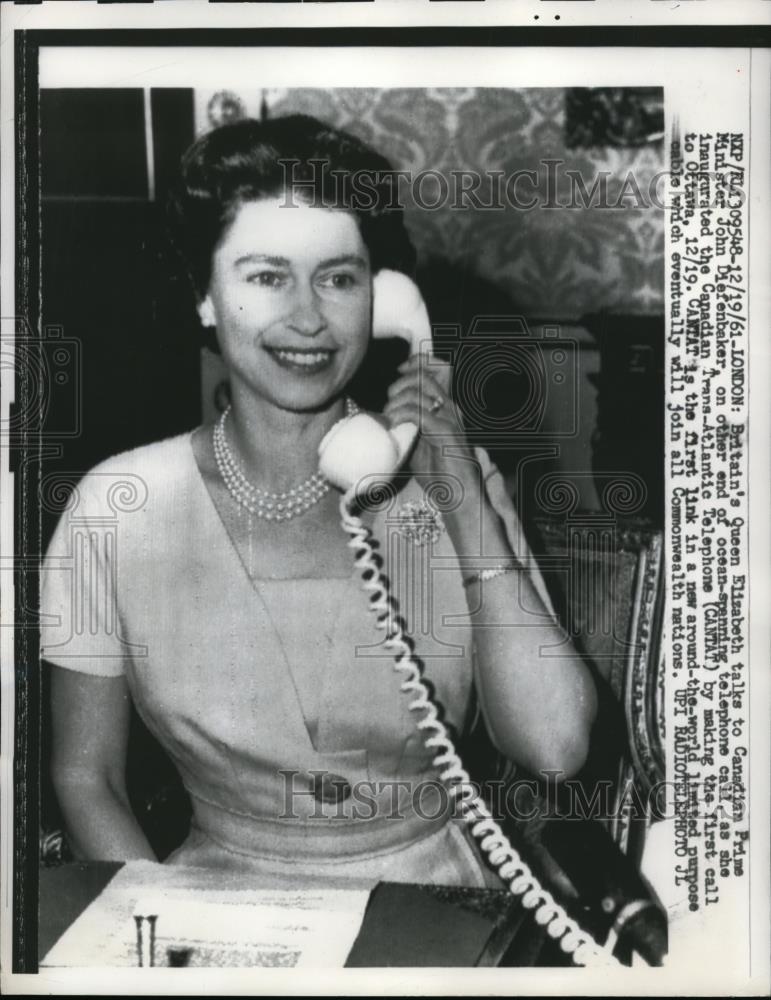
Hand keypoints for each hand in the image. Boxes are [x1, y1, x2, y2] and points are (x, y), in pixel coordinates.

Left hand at [382, 354, 474, 481]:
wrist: (459, 494)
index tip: (398, 374)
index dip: (414, 366)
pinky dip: (401, 414)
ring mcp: (449, 418)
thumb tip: (383, 419)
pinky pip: (418, 412)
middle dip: (400, 385)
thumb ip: (406, 428)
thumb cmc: (440, 472)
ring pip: (419, 391)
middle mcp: (450, 407)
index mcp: (446, 407)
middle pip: (423, 377)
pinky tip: (394, 424)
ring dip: (397, 400)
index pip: (434, 371)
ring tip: (389, 417)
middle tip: (389, 405)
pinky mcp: (444, 431)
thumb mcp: (418, 444)